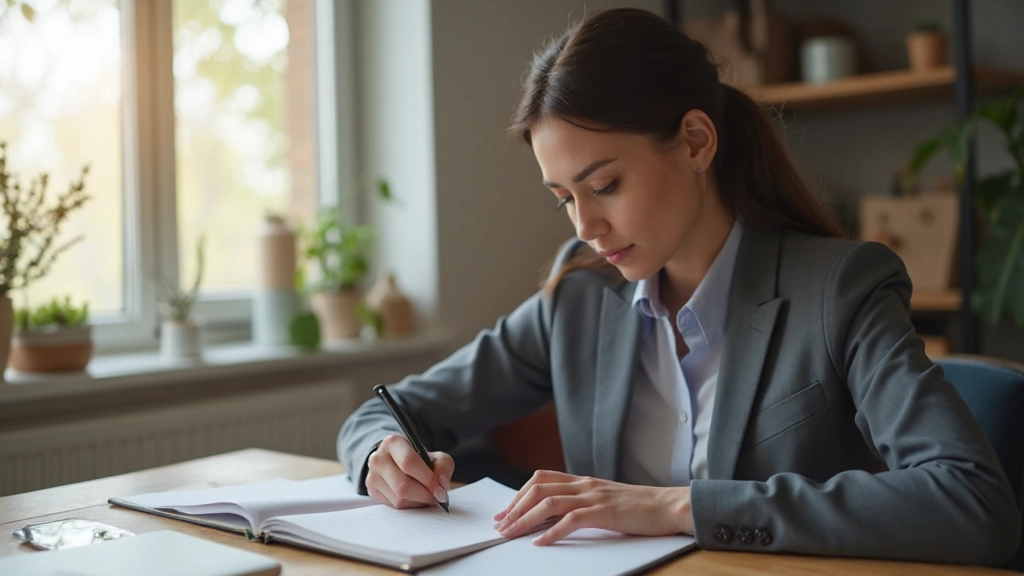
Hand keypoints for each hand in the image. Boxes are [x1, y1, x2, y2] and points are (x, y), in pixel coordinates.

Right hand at [366, 435, 453, 508]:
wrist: (398, 462)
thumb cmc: (420, 459)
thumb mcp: (436, 457)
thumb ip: (443, 468)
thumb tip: (441, 486)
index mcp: (393, 443)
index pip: (409, 462)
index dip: (428, 478)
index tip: (441, 488)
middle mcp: (378, 458)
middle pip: (403, 485)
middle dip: (425, 495)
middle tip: (437, 497)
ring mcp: (372, 475)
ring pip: (398, 499)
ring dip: (418, 502)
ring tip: (427, 495)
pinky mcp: (372, 491)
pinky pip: (394, 506)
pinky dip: (409, 505)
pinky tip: (415, 498)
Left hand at [492, 470, 692, 544]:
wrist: (668, 505)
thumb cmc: (639, 507)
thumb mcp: (605, 499)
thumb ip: (582, 502)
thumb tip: (554, 515)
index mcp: (583, 480)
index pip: (541, 479)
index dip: (519, 495)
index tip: (505, 512)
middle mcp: (584, 484)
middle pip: (538, 489)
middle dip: (515, 508)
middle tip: (501, 525)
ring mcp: (593, 497)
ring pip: (549, 503)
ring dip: (526, 519)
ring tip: (512, 533)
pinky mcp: (604, 512)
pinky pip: (571, 520)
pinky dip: (552, 532)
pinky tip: (540, 543)